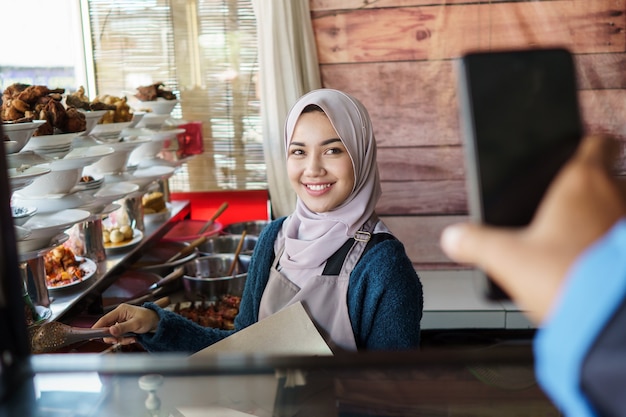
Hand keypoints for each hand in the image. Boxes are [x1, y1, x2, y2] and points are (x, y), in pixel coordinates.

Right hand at [91, 304, 159, 344]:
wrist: (158, 322)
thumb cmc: (149, 318)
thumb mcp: (136, 324)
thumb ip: (123, 327)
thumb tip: (110, 330)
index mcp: (121, 310)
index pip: (104, 319)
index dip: (97, 327)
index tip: (92, 335)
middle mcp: (119, 315)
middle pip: (107, 328)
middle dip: (113, 336)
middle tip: (118, 340)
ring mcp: (121, 322)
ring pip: (113, 334)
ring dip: (121, 339)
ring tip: (131, 338)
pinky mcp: (124, 328)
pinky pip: (119, 336)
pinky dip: (125, 339)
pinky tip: (133, 338)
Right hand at [441, 135, 625, 323]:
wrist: (611, 320)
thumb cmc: (566, 280)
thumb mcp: (506, 259)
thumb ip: (475, 243)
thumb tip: (453, 237)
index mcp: (581, 183)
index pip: (598, 142)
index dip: (587, 143)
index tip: (577, 152)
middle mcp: (617, 195)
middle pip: (609, 178)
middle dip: (591, 191)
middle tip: (566, 213)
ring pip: (621, 209)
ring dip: (605, 220)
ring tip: (581, 244)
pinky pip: (623, 238)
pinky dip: (614, 245)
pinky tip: (596, 264)